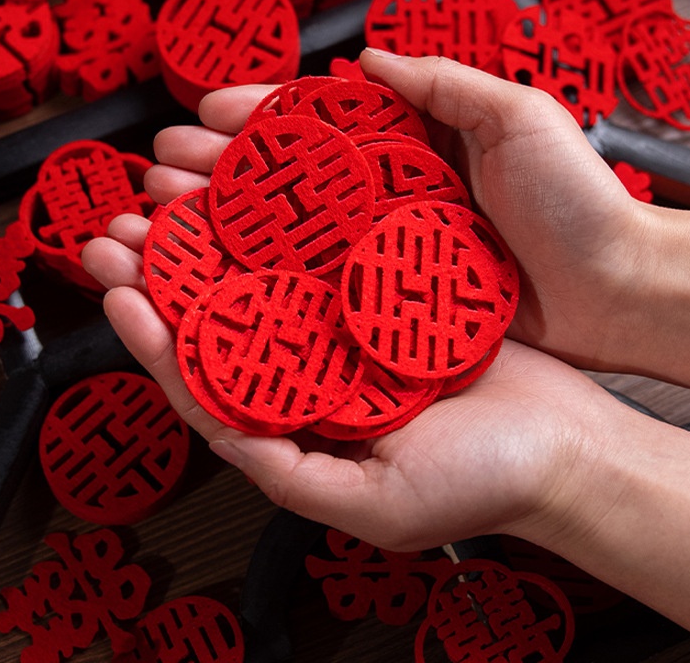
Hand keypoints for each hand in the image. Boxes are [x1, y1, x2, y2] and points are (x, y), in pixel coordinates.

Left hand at [82, 214, 617, 550]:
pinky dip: (303, 216)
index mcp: (304, 418)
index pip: (208, 376)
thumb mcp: (380, 504)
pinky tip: (270, 185)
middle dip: (168, 270)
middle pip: (227, 311)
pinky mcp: (395, 288)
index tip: (119, 292)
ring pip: (272, 268)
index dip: (155, 336)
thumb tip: (223, 436)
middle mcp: (321, 365)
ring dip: (220, 230)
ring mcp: (356, 323)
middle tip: (121, 228)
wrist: (570, 446)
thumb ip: (294, 476)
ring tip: (176, 189)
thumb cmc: (484, 484)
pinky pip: (339, 246)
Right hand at [141, 53, 646, 371]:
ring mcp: (379, 262)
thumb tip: (365, 60)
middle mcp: (381, 210)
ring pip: (283, 246)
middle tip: (157, 177)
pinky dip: (262, 291)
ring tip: (160, 227)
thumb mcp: (520, 115)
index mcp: (403, 159)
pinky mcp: (387, 312)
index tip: (205, 114)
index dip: (254, 122)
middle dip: (212, 179)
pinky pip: (315, 298)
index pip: (311, 135)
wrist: (614, 291)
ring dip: (216, 236)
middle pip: (281, 191)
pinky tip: (216, 286)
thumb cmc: (576, 202)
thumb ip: (443, 82)